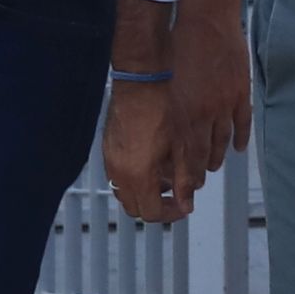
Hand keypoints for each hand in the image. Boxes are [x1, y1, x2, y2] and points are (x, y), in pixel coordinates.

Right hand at [103, 81, 199, 223]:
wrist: (142, 80)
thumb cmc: (162, 107)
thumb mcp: (182, 148)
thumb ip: (184, 180)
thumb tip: (187, 201)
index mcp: (139, 175)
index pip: (152, 212)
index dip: (171, 213)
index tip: (184, 205)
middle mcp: (119, 171)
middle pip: (135, 208)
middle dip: (156, 207)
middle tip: (175, 197)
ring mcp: (110, 159)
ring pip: (123, 193)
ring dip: (143, 193)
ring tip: (163, 179)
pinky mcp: (108, 147)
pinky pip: (117, 174)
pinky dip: (132, 179)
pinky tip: (149, 163)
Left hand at [171, 0, 252, 172]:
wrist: (207, 19)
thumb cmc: (181, 43)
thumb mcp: (166, 81)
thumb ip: (169, 108)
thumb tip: (165, 131)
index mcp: (184, 110)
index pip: (186, 155)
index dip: (186, 177)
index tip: (185, 190)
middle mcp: (205, 111)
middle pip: (205, 152)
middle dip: (200, 171)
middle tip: (197, 182)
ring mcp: (226, 102)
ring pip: (224, 139)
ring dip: (218, 156)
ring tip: (213, 166)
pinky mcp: (240, 91)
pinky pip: (243, 122)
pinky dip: (240, 138)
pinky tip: (238, 148)